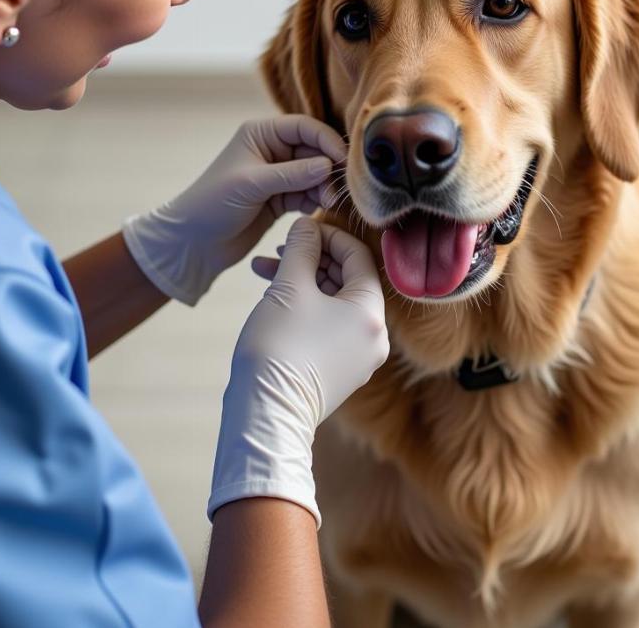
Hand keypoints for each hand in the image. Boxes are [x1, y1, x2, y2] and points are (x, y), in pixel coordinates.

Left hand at [122, 115, 344, 304]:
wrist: (194, 243)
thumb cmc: (212, 204)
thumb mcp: (252, 184)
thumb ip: (292, 174)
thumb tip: (328, 165)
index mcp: (260, 134)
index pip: (303, 127)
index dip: (326, 140)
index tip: (343, 159)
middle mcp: (272, 150)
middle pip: (314, 150)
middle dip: (328, 167)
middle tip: (339, 188)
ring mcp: (279, 176)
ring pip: (315, 174)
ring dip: (325, 186)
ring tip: (329, 202)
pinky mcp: (282, 199)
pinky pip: (309, 194)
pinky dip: (317, 200)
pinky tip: (321, 209)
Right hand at [207, 217, 387, 526]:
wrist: (265, 415)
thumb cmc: (278, 347)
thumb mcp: (289, 287)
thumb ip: (302, 248)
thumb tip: (308, 225)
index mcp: (371, 313)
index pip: (359, 257)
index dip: (329, 236)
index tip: (302, 228)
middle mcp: (374, 336)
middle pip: (348, 280)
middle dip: (312, 260)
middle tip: (281, 248)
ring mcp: (358, 357)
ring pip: (334, 303)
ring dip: (304, 282)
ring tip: (266, 271)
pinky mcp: (340, 371)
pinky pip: (329, 327)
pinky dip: (306, 308)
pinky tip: (274, 298)